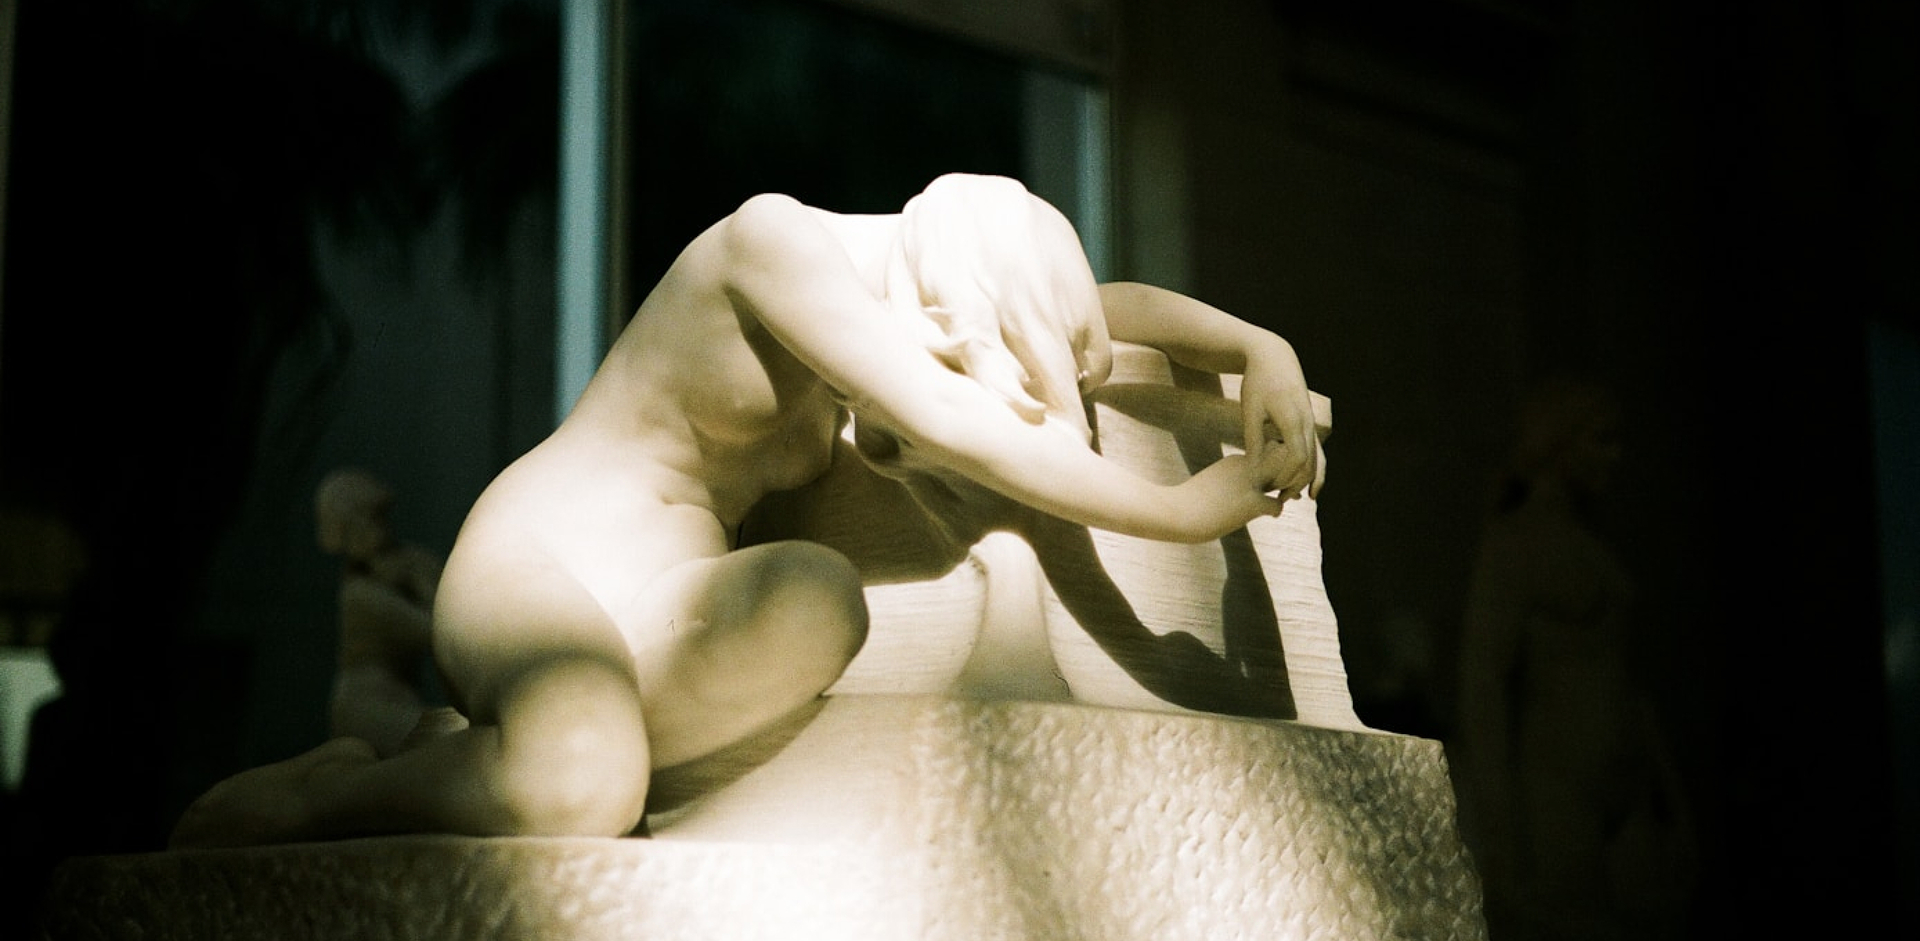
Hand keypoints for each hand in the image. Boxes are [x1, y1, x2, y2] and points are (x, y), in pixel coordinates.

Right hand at [1169, 455, 1283, 541]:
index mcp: (1236, 460)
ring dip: (1287, 488)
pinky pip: (1276, 504)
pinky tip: (1271, 515)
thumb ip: (1229, 485)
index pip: (1266, 455)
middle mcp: (1245, 466)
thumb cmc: (1189, 504)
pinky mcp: (1251, 503)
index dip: (1274, 465)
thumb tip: (1239, 498)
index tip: (1274, 478)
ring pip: (1283, 477)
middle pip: (1280, 459)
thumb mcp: (1210, 487)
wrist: (1176, 513)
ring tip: (1291, 497)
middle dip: (1288, 472)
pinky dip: (1276, 510)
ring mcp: (1249, 483)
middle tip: (1290, 488)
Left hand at [1238, 336, 1319, 498]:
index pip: (1296, 458)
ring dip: (1308, 480)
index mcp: (1292, 420)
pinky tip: (1307, 484)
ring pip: (1318, 458)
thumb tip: (1253, 469)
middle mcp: (1307, 423)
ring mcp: (1311, 423)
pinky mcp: (1309, 422)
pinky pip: (1317, 450)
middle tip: (1278, 500)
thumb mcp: (1250, 410)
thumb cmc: (1257, 382)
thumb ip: (1253, 439)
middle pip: (1310, 463)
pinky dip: (1314, 468)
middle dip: (1296, 483)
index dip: (1283, 477)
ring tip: (1296, 498)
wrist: (1273, 357)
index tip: (1267, 488)